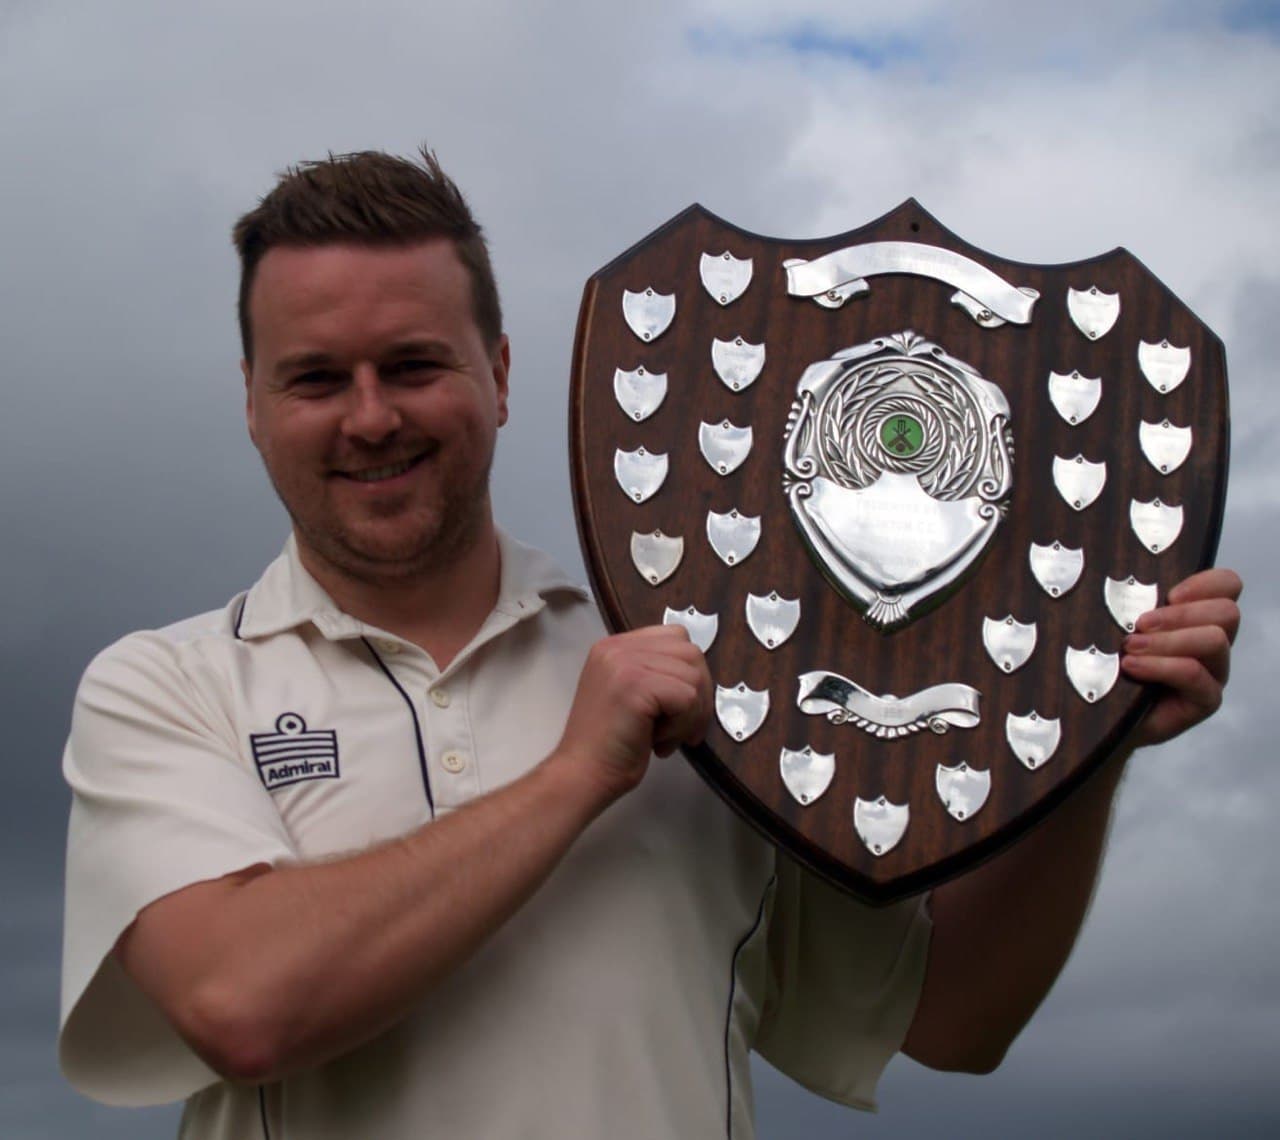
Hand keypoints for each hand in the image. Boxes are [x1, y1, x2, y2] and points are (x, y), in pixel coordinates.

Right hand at [553, 626, 711, 797]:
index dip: (688, 675)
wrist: (582, 774)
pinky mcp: (635, 684)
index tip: (678, 708)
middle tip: (681, 729)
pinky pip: (687, 697)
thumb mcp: (629, 694)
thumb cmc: (608, 746)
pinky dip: (682, 725)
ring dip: (690, 714)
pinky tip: (658, 741)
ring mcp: (625, 663)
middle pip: (690, 653)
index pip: (676, 637)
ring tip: (663, 737)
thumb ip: (653, 674)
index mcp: (614, 647)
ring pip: (693, 676)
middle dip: (698, 695)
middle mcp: (617, 647)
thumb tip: (698, 676)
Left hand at [1121, 567, 1241, 746]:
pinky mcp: (1205, 700)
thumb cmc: (1110, 661)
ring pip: (1215, 641)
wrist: (1102, 712)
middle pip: (1226, 612)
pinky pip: (1195, 674)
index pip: (1227, 586)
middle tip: (1140, 625)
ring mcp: (1213, 672)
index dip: (1205, 583)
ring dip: (1169, 641)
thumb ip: (1131, 601)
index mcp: (1198, 616)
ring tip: (1130, 648)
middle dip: (1180, 614)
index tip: (1168, 595)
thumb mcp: (1118, 623)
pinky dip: (1161, 666)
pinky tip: (1132, 667)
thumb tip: (1118, 579)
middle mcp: (1212, 642)